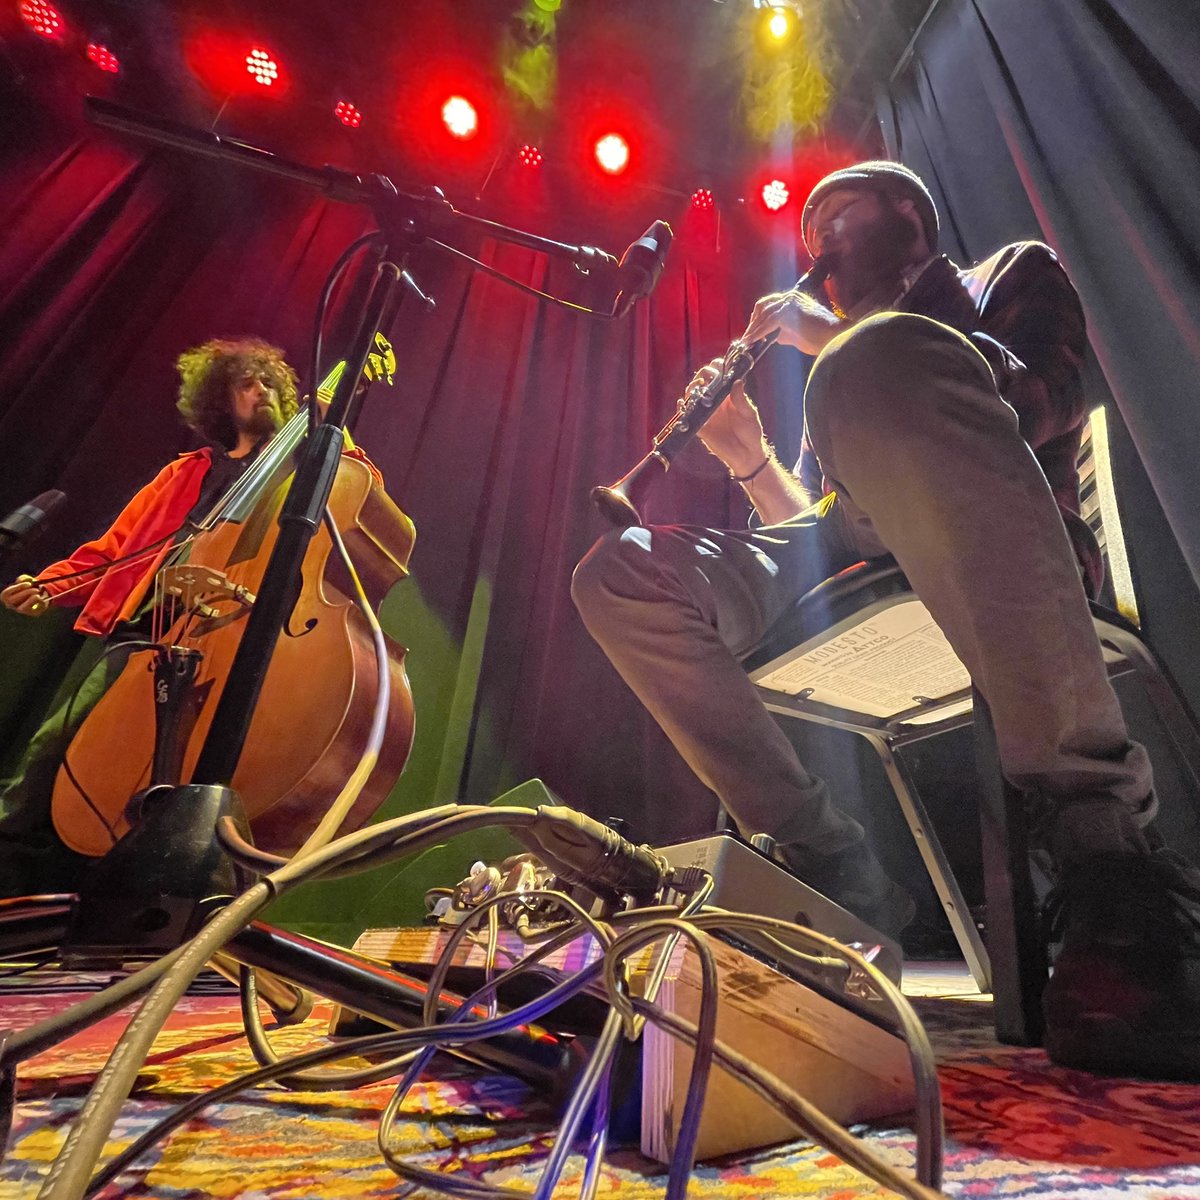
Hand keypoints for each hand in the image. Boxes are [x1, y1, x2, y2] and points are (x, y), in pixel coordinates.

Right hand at [1, 575, 50, 616]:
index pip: (5, 594)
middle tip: (36, 590)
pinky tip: (42, 598)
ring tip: (38, 594)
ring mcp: (21, 610)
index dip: (16, 588)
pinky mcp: (32, 613)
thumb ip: (24, 578)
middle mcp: (12, 605)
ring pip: (22, 608)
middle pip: (12, 601)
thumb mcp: (27, 580)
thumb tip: (26, 580)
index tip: (29, 584)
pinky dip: (40, 603)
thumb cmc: (30, 587)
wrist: (41, 594)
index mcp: (8, 597)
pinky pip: (35, 611)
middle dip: (25, 593)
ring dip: (31, 600)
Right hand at [684, 357, 768, 475]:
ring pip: (692, 396)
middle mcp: (715, 402)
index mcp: (727, 395)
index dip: (715, 368)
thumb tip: (737, 381)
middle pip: (702, 383)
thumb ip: (741, 399)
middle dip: (701, 376)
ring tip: (696, 387)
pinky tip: (683, 403)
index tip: (716, 366)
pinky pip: (687, 416)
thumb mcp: (749, 414)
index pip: (718, 376)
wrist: (746, 455)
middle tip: (704, 376)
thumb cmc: (751, 432)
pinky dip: (682, 409)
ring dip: (691, 389)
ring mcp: (706, 414)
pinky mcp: (700, 427)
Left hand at [740, 288, 841, 355]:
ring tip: (746, 341)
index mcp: (794, 299)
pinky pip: (768, 324)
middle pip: (763, 306)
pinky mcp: (788, 313)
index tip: (751, 329)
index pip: (770, 304)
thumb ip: (785, 332)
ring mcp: (789, 303)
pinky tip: (752, 341)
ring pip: (764, 316)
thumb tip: (776, 337)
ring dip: (753, 329)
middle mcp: (791, 297)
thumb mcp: (798, 333)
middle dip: (753, 322)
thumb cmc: (820, 337)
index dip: (758, 317)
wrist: (833, 338)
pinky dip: (758, 333)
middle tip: (747, 336)